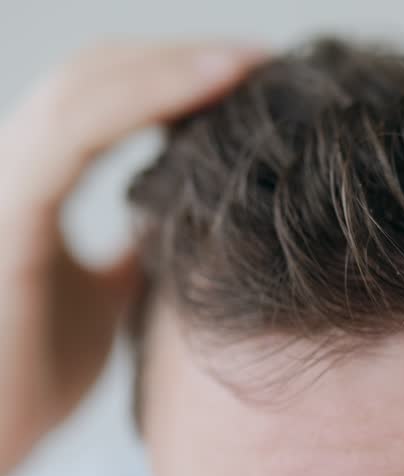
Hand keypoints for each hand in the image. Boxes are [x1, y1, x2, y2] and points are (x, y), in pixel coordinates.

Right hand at [0, 41, 264, 474]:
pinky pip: (78, 126)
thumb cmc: (32, 372)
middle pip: (100, 74)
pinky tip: (214, 83)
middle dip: (183, 59)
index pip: (103, 98)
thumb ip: (133, 252)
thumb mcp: (101, 298)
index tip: (248, 77)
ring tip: (251, 63)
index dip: (172, 76)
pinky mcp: (8, 205)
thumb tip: (179, 222)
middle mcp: (14, 166)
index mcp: (34, 181)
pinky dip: (150, 94)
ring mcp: (5, 178)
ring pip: (89, 84)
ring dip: (176, 65)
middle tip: (262, 62)